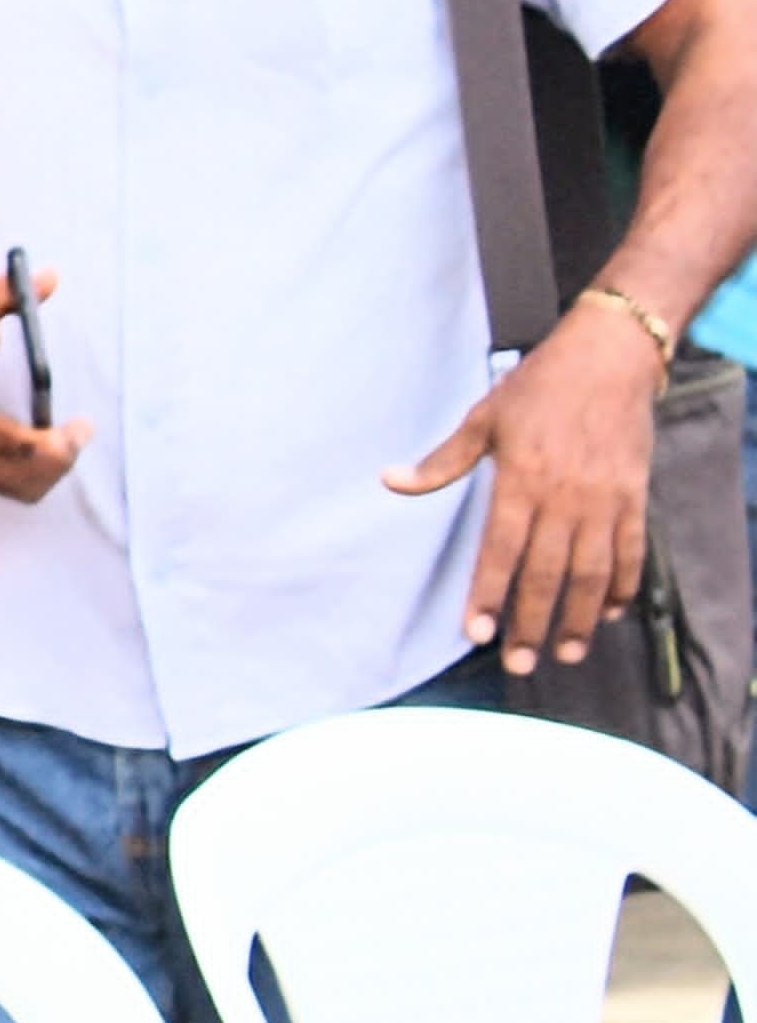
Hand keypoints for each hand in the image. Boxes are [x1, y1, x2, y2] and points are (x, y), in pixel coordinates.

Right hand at [0, 266, 89, 502]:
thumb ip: (3, 297)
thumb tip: (50, 277)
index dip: (36, 442)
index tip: (73, 429)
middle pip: (9, 469)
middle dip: (53, 458)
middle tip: (81, 431)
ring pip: (12, 485)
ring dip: (49, 470)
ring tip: (71, 440)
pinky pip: (8, 487)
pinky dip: (36, 476)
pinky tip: (51, 451)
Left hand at [384, 304, 660, 673]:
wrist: (607, 359)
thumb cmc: (538, 387)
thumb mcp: (482, 418)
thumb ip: (441, 461)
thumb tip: (390, 480)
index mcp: (519, 481)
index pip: (500, 552)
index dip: (488, 596)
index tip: (478, 632)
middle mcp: (563, 497)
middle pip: (545, 574)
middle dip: (530, 623)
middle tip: (518, 664)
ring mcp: (602, 500)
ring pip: (590, 573)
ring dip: (578, 618)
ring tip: (564, 652)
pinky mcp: (633, 497)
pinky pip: (629, 552)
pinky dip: (620, 586)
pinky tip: (608, 612)